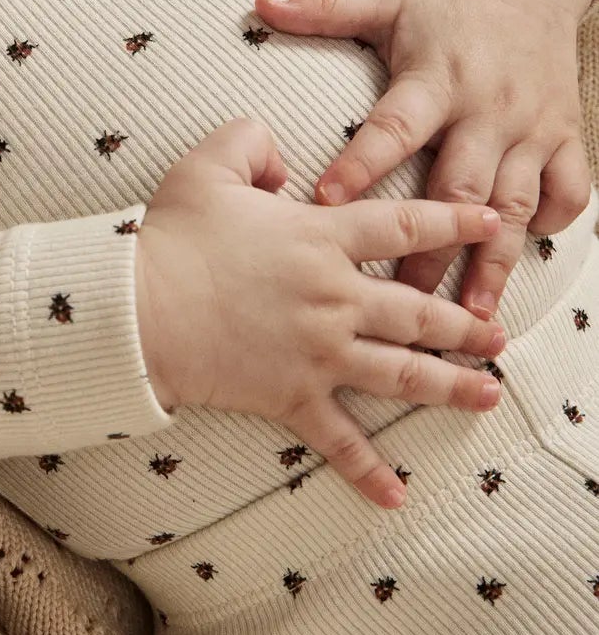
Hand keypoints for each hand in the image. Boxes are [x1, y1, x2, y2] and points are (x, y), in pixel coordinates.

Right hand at [135, 119, 507, 509]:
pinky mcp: (292, 395)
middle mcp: (333, 297)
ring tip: (488, 393)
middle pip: (418, 311)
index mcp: (320, 237)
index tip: (488, 223)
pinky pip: (338, 439)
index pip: (403, 225)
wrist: (137, 308)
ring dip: (449, 385)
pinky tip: (397, 493)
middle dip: (465, 324)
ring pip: (400, 372)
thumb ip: (252, 141)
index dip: (452, 222)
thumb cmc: (171, 237)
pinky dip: (368, 470)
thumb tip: (281, 157)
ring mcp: (318, 351)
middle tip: (498, 334)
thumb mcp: (209, 165)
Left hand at [254, 0, 597, 319]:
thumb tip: (260, 2)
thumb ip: (324, 7)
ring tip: (472, 317)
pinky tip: (521, 258)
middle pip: (458, 189)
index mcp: (436, 78)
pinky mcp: (565, 136)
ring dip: (493, 263)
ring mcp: (531, 127)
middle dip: (431, 250)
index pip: (395, 127)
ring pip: (514, 206)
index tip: (324, 204)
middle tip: (399, 302)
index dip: (361, 164)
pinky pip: (568, 192)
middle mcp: (486, 108)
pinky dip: (550, 225)